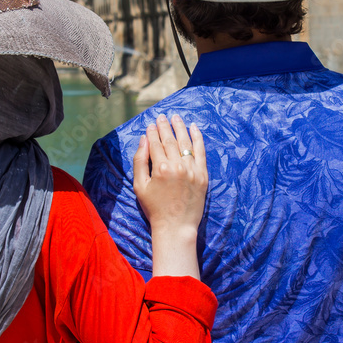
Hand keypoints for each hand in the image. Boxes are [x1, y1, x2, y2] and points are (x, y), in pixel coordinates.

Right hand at [133, 114, 207, 239]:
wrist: (176, 227)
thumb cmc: (154, 208)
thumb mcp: (139, 186)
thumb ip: (140, 161)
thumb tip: (144, 139)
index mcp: (160, 169)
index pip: (156, 144)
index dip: (153, 132)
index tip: (151, 124)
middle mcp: (177, 166)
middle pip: (170, 140)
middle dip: (165, 126)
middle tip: (162, 116)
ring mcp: (192, 170)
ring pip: (186, 143)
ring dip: (180, 128)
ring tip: (176, 117)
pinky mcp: (203, 175)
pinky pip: (201, 152)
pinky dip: (198, 138)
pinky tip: (194, 128)